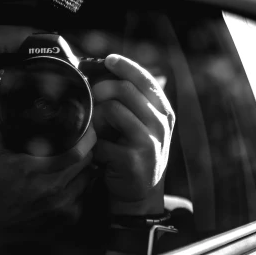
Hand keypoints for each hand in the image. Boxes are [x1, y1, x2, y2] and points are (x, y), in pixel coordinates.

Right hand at [0, 93, 97, 254]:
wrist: (3, 225)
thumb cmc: (3, 184)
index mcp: (35, 172)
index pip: (76, 152)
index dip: (88, 137)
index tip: (89, 125)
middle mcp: (52, 191)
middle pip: (87, 163)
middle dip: (90, 149)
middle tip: (89, 137)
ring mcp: (64, 207)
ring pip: (90, 177)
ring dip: (89, 166)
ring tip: (84, 155)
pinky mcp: (71, 218)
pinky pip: (87, 194)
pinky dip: (84, 184)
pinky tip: (76, 177)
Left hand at [91, 54, 174, 214]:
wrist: (139, 195)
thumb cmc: (133, 152)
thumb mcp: (141, 124)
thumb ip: (131, 100)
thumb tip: (105, 69)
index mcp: (163, 112)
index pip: (146, 79)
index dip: (125, 66)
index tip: (108, 59)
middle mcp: (160, 125)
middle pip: (124, 89)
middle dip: (101, 89)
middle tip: (92, 97)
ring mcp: (149, 142)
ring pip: (112, 110)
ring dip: (96, 117)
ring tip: (96, 129)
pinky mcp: (133, 160)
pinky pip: (102, 139)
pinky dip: (94, 144)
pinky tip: (98, 152)